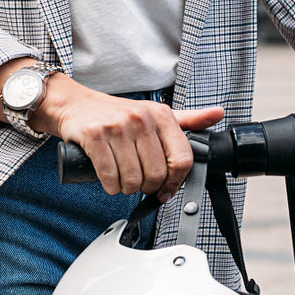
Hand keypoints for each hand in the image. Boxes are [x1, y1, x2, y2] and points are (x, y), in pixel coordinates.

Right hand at [33, 75, 223, 198]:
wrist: (76, 105)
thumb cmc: (117, 114)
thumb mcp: (155, 113)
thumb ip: (188, 118)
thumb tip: (218, 115)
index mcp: (161, 115)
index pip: (182, 159)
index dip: (176, 181)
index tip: (167, 188)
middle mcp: (141, 118)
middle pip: (156, 174)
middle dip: (147, 187)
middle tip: (139, 183)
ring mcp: (117, 126)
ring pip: (132, 179)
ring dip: (127, 189)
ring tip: (123, 180)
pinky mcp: (94, 136)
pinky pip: (109, 177)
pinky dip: (110, 186)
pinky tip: (109, 180)